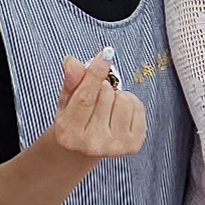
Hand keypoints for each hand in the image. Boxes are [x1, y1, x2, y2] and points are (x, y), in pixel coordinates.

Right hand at [42, 49, 146, 165]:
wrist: (83, 150)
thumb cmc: (73, 121)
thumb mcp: (66, 101)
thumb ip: (71, 81)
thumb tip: (71, 62)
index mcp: (69, 133)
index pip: (85, 97)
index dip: (95, 73)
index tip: (105, 54)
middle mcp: (92, 143)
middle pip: (106, 94)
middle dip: (102, 87)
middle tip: (95, 97)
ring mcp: (114, 146)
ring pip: (124, 99)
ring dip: (116, 96)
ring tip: (106, 107)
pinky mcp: (133, 145)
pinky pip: (138, 107)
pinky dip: (130, 104)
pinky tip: (117, 114)